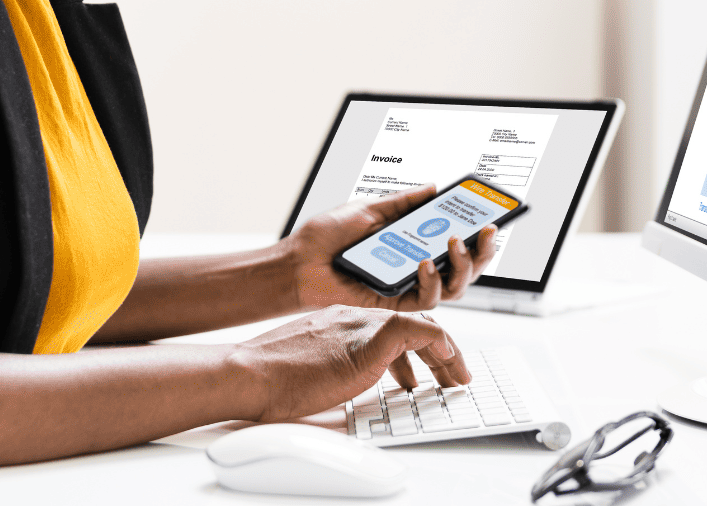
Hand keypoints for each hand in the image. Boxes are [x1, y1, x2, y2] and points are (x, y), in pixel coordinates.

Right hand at [229, 306, 470, 422]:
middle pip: (412, 325)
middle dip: (438, 352)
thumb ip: (333, 367)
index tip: (422, 373)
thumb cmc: (268, 378)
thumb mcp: (309, 366)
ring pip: (423, 326)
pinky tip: (448, 362)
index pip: (389, 327)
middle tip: (452, 375)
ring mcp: (362, 324)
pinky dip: (439, 345)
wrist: (250, 374)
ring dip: (447, 354)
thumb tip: (345, 389)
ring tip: (457, 378)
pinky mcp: (369, 339)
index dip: (414, 349)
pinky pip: (418, 331)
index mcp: (339, 321)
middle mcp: (354, 317)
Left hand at [285, 185, 497, 311]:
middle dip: (482, 251)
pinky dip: (432, 282)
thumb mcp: (369, 208)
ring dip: (463, 265)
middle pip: (463, 268)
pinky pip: (425, 300)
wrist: (298, 262)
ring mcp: (406, 288)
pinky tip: (424, 263)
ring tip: (456, 243)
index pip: (453, 242)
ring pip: (453, 288)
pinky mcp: (394, 305)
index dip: (477, 234)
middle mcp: (414, 268)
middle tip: (487, 232)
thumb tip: (433, 188)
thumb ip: (403, 202)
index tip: (491, 217)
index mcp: (410, 244)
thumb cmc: (325, 238)